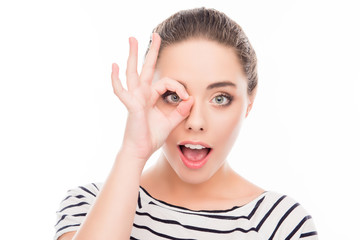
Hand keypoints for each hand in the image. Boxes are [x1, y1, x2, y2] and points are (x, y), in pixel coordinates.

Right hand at [111, 33, 193, 163]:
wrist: (141, 151)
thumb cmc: (152, 137)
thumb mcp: (170, 122)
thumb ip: (181, 111)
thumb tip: (191, 99)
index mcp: (151, 97)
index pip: (167, 83)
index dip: (179, 87)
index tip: (187, 98)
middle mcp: (142, 94)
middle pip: (146, 68)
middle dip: (151, 51)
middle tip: (156, 35)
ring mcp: (135, 98)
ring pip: (133, 72)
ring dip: (133, 55)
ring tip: (132, 39)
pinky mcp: (131, 105)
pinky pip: (121, 91)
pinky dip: (116, 79)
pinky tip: (114, 66)